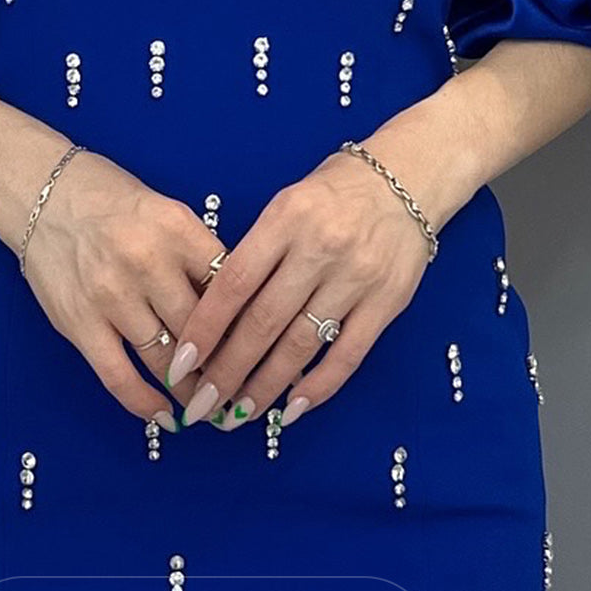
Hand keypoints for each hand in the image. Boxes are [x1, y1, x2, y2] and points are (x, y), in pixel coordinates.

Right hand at [12, 147, 225, 426]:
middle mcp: (147, 262)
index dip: (251, 326)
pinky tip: (166, 416)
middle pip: (203, 331)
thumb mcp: (169, 214)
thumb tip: (240, 312)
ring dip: (193, 391)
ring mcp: (111, 296)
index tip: (265, 351)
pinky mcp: (79, 322)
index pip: (230, 288)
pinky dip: (145, 402)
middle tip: (244, 389)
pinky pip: (118, 376)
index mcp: (178, 229)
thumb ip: (201, 258)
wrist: (44, 194)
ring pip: (166, 360)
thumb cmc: (114, 202)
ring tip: (212, 407)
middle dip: (227, 367)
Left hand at [165, 144, 434, 430]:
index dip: (205, 328)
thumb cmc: (334, 191)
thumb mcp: (285, 204)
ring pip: (301, 345)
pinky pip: (348, 355)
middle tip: (202, 406)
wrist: (409, 177)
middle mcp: (319, 249)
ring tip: (238, 413)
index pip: (235, 283)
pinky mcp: (387, 303)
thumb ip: (256, 253)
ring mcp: (356, 278)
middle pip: (264, 322)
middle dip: (227, 371)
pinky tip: (290, 409)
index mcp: (285, 219)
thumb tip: (216, 316)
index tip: (181, 363)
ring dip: (265, 386)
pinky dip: (317, 387)